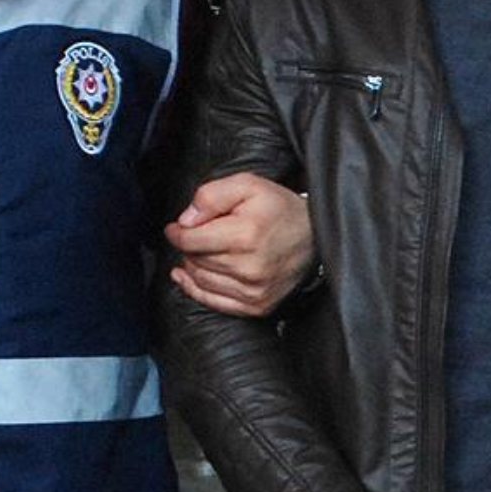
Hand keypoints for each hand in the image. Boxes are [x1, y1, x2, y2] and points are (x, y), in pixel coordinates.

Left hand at [164, 172, 313, 317]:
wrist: (315, 236)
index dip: (177, 233)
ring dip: (193, 266)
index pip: (190, 241)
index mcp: (245, 236)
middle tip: (195, 235)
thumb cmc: (279, 209)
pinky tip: (186, 277)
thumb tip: (185, 221)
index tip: (175, 228)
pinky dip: (194, 289)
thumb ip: (211, 196)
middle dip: (188, 247)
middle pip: (194, 260)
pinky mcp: (256, 306)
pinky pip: (213, 302)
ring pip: (201, 281)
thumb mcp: (248, 185)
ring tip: (200, 251)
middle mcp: (249, 268)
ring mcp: (253, 291)